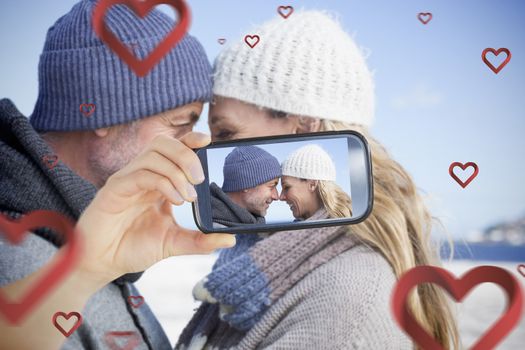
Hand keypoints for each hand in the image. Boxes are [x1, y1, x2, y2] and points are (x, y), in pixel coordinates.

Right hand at [75, 132, 234, 285]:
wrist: (103, 263)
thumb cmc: (133, 248)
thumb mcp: (174, 243)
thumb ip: (201, 240)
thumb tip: (230, 239)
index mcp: (156, 181)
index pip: (174, 149)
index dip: (190, 140)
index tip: (208, 141)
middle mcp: (142, 174)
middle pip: (164, 143)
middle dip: (187, 155)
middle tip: (200, 179)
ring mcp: (127, 179)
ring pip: (153, 154)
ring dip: (177, 171)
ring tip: (188, 196)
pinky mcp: (115, 189)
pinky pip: (141, 173)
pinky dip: (163, 182)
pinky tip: (174, 200)